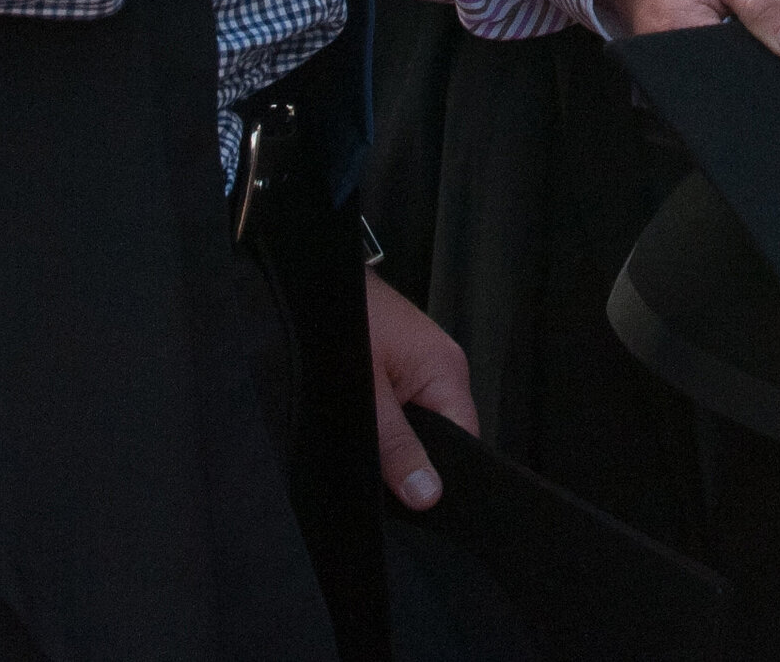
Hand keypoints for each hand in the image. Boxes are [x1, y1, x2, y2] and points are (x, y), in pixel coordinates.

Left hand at [364, 270, 472, 510]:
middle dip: (413, 460)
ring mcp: (422, 364)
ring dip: (395, 442)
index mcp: (446, 370)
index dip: (440, 476)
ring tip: (365, 449)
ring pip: (420, 424)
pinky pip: (404, 407)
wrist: (315, 276)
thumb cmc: (342, 319)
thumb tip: (428, 494)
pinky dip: (385, 422)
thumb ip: (396, 445)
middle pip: (443, 436)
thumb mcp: (364, 394)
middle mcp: (442, 367)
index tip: (413, 502)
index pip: (465, 441)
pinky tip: (362, 427)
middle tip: (378, 477)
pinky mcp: (401, 362)